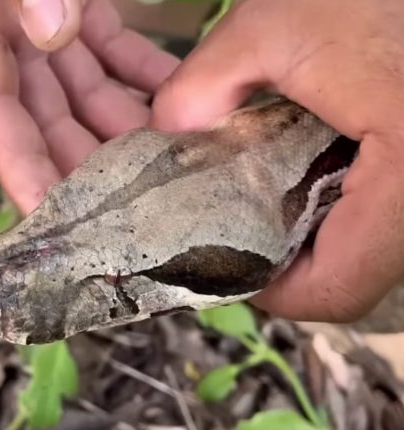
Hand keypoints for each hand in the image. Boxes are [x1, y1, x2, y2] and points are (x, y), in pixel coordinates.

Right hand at [0, 0, 178, 212]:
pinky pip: (103, 51)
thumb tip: (54, 36)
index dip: (21, 171)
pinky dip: (135, 72)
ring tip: (168, 161)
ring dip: (119, 126)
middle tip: (132, 209)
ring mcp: (32, 25)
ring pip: (77, 94)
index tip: (55, 220)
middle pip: (40, 122)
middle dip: (83, 165)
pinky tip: (175, 93)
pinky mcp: (64, 5)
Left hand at [150, 0, 403, 322]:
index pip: (336, 288)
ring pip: (371, 254)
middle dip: (286, 266)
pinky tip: (308, 176)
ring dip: (314, 241)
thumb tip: (161, 137)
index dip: (269, 290)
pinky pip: (385, 221)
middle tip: (234, 234)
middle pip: (352, 280)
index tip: (219, 262)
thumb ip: (201, 89)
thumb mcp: (271, 27)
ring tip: (266, 205)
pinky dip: (342, 213)